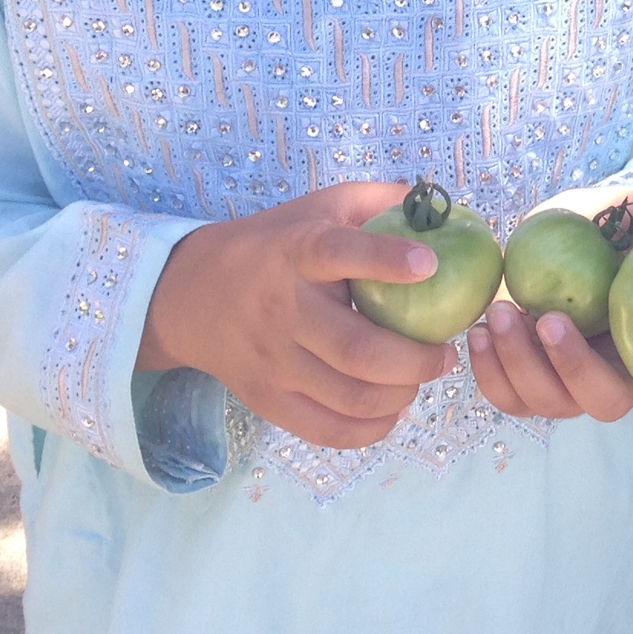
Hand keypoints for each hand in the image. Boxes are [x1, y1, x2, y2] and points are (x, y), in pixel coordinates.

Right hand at [140, 183, 460, 450]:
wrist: (188, 294)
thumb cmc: (274, 245)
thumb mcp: (319, 207)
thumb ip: (378, 203)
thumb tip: (442, 210)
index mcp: (296, 252)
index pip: (339, 252)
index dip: (385, 260)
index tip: (429, 265)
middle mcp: (282, 308)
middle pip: (358, 350)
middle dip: (417, 360)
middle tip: (444, 355)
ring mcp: (272, 360)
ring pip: (351, 396)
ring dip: (402, 394)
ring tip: (419, 377)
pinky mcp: (266, 398)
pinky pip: (327, 430)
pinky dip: (371, 428)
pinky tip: (390, 408)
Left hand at [469, 192, 632, 438]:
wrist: (539, 232)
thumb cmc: (598, 226)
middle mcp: (614, 372)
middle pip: (605, 403)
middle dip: (572, 368)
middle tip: (546, 319)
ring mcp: (566, 383)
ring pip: (548, 404)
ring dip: (520, 364)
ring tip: (499, 314)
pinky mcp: (523, 382)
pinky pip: (507, 399)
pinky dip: (489, 373)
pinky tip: (479, 333)